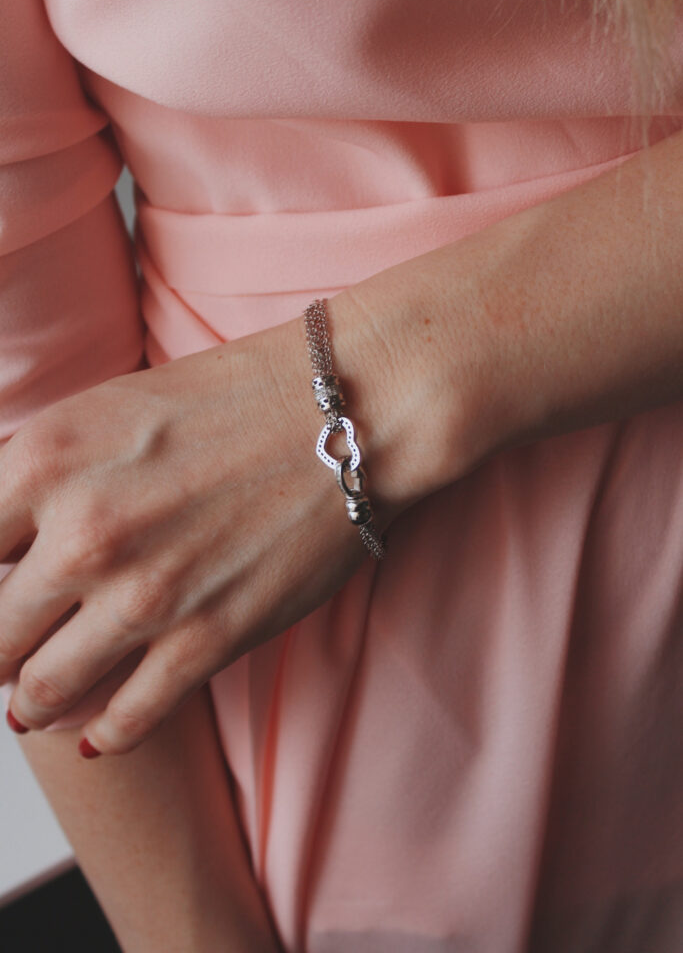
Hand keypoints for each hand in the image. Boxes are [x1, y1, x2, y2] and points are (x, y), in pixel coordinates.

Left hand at [0, 311, 401, 755]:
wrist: (350, 415)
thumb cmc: (234, 398)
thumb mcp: (106, 408)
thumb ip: (37, 474)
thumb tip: (1, 539)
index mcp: (45, 459)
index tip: (2, 594)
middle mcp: (82, 533)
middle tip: (8, 653)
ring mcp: (144, 596)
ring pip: (39, 691)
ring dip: (30, 702)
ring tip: (31, 702)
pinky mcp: (206, 641)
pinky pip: (123, 722)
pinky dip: (100, 735)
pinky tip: (94, 734)